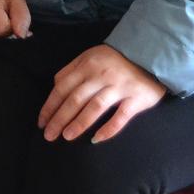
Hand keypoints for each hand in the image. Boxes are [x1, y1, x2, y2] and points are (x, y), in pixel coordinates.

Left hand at [38, 44, 164, 143]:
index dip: (50, 105)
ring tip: (66, 136)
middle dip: (59, 118)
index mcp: (87, 65)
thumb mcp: (91, 56)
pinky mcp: (137, 98)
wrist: (152, 54)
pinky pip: (121, 117)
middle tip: (49, 135)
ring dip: (79, 123)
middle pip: (75, 99)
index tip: (41, 122)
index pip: (63, 87)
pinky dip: (108, 129)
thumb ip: (73, 69)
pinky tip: (96, 140)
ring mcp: (120, 87)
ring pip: (95, 107)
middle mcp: (101, 75)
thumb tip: (55, 86)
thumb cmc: (115, 59)